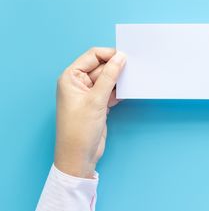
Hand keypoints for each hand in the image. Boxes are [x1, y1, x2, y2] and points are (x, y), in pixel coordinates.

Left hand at [54, 47, 126, 178]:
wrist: (79, 156)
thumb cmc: (79, 130)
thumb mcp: (96, 100)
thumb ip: (109, 76)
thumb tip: (121, 57)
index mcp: (71, 77)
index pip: (93, 56)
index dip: (110, 55)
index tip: (128, 57)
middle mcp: (78, 83)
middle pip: (102, 67)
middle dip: (117, 68)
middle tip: (135, 68)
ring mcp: (89, 94)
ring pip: (108, 79)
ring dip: (120, 80)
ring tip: (134, 80)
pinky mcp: (98, 104)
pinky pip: (111, 91)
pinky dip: (119, 91)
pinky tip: (129, 92)